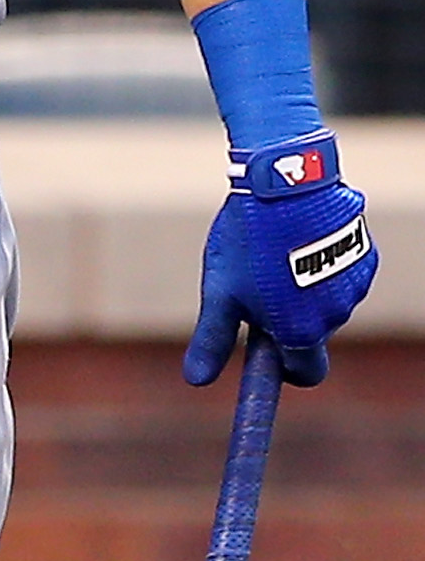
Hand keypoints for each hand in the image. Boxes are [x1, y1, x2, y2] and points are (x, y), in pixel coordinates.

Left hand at [185, 129, 375, 388]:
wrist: (284, 180)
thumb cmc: (247, 240)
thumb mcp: (221, 290)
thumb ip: (214, 337)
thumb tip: (195, 379)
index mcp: (303, 332)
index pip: (305, 373)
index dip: (284, 368)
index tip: (264, 351)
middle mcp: (337, 316)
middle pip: (311, 333)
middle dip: (286, 318)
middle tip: (255, 283)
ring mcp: (355, 285)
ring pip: (325, 300)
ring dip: (301, 286)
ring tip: (272, 250)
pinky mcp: (365, 255)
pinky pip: (340, 269)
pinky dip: (320, 260)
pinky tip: (297, 235)